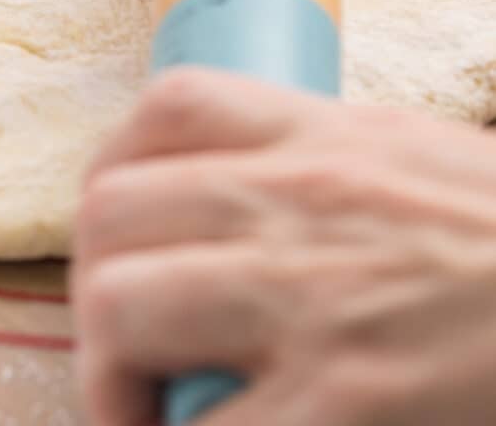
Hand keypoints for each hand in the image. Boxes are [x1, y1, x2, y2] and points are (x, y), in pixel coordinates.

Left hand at [73, 67, 495, 425]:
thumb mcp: (412, 160)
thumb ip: (312, 164)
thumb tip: (221, 195)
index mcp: (326, 138)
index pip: (168, 108)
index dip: (112, 167)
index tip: (115, 227)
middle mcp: (304, 205)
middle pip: (115, 209)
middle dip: (93, 282)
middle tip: (123, 339)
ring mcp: (316, 302)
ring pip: (124, 307)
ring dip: (108, 372)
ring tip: (143, 407)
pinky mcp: (345, 404)